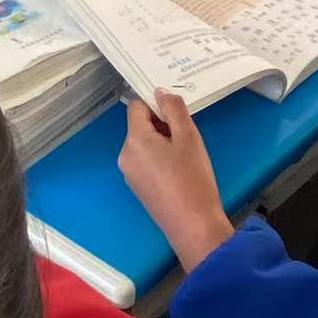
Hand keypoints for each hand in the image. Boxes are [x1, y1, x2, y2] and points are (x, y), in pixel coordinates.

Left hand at [119, 91, 232, 271]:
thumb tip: (160, 91)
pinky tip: (180, 171)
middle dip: (162, 125)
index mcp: (134, 141)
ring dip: (163, 142)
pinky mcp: (138, 188)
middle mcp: (125, 156)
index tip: (178, 113)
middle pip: (140, 126)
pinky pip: (146, 162)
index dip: (157, 104)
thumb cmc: (192, 178)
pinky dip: (161, 159)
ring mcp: (130, 174)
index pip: (137, 107)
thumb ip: (173, 109)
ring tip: (186, 156)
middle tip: (187, 137)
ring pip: (144, 144)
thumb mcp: (188, 137)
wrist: (193, 225)